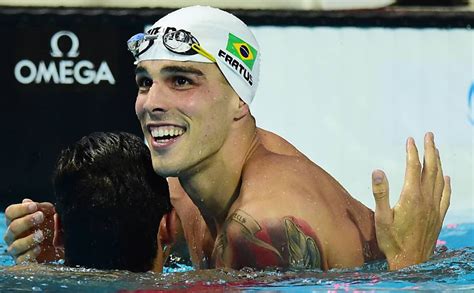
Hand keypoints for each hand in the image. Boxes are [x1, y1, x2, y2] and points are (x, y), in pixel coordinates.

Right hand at [3, 199, 62, 263]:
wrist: (65, 245)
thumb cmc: (54, 226)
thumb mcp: (51, 214)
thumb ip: (41, 207)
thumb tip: (26, 201)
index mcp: (17, 221)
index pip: (10, 213)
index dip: (20, 209)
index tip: (34, 206)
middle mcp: (13, 236)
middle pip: (12, 227)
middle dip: (26, 221)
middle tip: (40, 217)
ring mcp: (17, 250)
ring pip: (15, 245)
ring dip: (28, 239)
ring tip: (41, 234)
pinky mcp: (24, 262)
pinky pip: (22, 260)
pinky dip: (30, 254)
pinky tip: (39, 248)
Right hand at [371, 132, 450, 269]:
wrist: (410, 261)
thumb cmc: (392, 240)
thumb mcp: (381, 217)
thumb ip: (380, 193)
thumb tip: (377, 170)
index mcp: (411, 197)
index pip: (413, 168)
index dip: (412, 152)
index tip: (410, 139)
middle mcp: (426, 199)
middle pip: (430, 169)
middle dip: (430, 150)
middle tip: (429, 135)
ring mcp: (434, 208)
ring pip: (439, 180)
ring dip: (438, 163)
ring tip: (436, 150)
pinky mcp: (438, 217)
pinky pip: (445, 196)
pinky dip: (446, 184)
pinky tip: (446, 178)